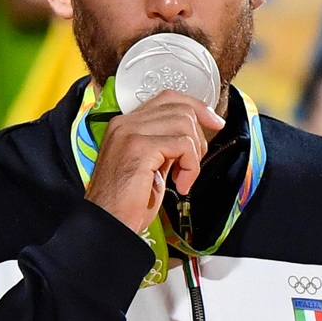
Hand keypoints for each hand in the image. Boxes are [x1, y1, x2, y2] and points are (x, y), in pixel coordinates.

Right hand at [85, 90, 224, 232]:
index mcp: (125, 124)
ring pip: (184, 123)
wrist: (108, 222)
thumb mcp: (148, 165)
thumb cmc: (125, 202)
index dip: (196, 107)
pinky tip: (181, 183)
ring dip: (194, 154)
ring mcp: (130, 133)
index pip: (167, 98)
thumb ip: (164, 145)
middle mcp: (125, 123)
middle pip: (180, 109)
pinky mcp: (139, 148)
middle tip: (191, 165)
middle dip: (198, 137)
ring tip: (184, 176)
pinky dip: (190, 166)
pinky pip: (182, 144)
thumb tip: (191, 136)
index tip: (213, 122)